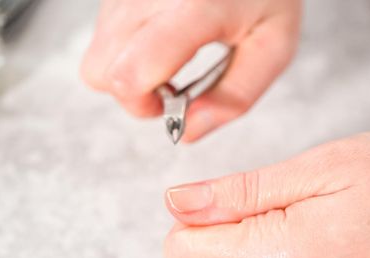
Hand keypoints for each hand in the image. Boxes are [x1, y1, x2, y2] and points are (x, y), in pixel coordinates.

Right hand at [81, 0, 301, 141]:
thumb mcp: (273, 46)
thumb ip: (235, 97)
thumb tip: (188, 133)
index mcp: (193, 9)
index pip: (131, 73)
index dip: (144, 106)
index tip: (172, 104)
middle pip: (99, 72)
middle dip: (133, 94)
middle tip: (172, 83)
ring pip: (96, 55)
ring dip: (128, 69)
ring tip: (171, 53)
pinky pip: (102, 34)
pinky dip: (126, 47)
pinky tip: (161, 34)